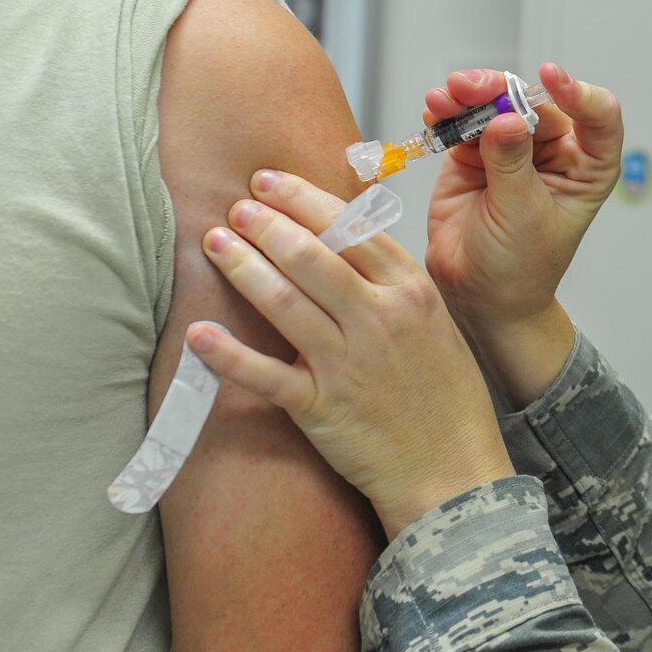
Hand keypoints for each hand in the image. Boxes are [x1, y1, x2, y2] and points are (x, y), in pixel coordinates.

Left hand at [189, 170, 514, 538]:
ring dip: (242, 267)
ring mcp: (348, 364)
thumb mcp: (434, 323)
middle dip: (267, 224)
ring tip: (215, 241)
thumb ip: (393, 285)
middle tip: (236, 206)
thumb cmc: (446, 398)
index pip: (351, 228)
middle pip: (312, 256)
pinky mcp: (321, 409)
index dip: (303, 199)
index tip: (269, 181)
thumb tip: (345, 243)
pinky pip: (265, 375)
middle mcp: (379, 320)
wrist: (454, 470)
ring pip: (284, 302)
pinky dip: (226, 356)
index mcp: (411, 292)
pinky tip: (198, 333)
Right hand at [423, 64, 621, 400]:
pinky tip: (435, 111)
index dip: (578, 91)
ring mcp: (512, 148)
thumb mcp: (521, 215)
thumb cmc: (519, 266)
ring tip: (445, 98)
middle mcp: (553, 150)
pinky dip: (448, 111)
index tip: (551, 78)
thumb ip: (512, 165)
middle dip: (501, 88)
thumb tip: (506, 119)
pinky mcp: (475, 152)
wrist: (479, 295)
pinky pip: (463, 120)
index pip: (598, 115)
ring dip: (469, 94)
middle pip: (534, 101)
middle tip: (470, 88)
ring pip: (496, 102)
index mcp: (586, 166)